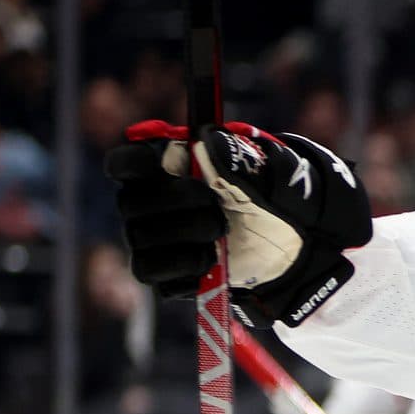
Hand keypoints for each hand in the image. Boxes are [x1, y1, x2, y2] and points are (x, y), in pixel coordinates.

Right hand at [104, 121, 371, 324]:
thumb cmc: (273, 198)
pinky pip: (151, 272)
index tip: (167, 163)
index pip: (124, 163)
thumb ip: (235, 156)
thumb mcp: (267, 175)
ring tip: (221, 231)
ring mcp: (152, 239)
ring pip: (141, 238)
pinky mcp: (163, 272)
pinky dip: (184, 265)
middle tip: (214, 204)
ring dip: (186, 233)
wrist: (291, 246)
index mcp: (166, 167)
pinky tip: (212, 259)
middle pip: (132, 202)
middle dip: (177, 202)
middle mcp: (149, 202)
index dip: (134, 163)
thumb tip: (205, 141)